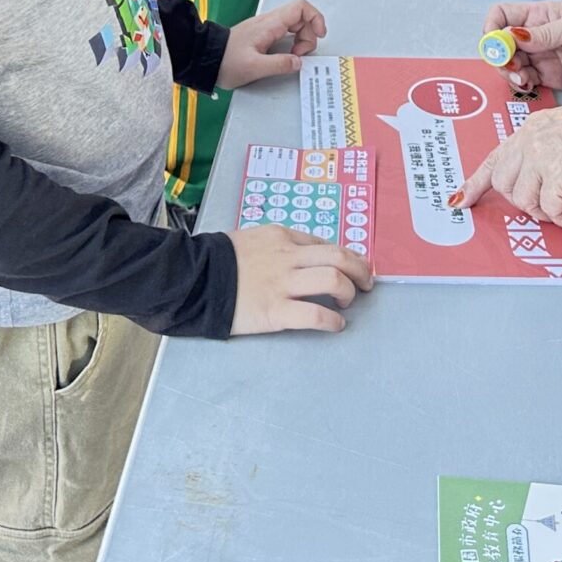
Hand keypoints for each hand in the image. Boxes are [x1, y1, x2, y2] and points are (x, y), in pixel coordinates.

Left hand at [217, 0, 325, 89]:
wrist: (205, 58)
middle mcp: (269, 22)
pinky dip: (293, 42)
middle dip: (309, 34)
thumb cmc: (225, 61)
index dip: (315, 18)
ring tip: (294, 57)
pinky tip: (287, 55)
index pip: (301, 7)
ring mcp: (266, 27)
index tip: (319, 35)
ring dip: (301, 39)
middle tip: (301, 54)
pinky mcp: (263, 35)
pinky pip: (286, 32)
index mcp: (270, 24)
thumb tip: (299, 62)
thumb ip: (279, 64)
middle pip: (301, 17)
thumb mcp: (254, 67)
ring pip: (295, 24)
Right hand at [228, 226, 373, 333]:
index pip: (324, 243)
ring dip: (349, 292)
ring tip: (348, 303)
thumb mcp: (252, 239)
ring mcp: (283, 283)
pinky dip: (333, 320)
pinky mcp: (276, 310)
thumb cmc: (220, 261)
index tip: (356, 266)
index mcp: (282, 237)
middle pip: (339, 257)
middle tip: (367, 283)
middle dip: (360, 270)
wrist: (193, 278)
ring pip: (333, 279)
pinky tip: (336, 325)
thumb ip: (277, 246)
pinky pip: (315, 314)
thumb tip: (302, 255)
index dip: (347, 255)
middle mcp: (288, 256)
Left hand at [452, 94, 561, 228]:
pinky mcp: (558, 175)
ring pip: (523, 200)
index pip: (494, 157)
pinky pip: (550, 210)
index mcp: (531, 127)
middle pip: (502, 183)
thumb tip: (536, 180)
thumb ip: (544, 148)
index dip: (474, 182)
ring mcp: (542, 156)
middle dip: (519, 202)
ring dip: (544, 214)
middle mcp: (530, 140)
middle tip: (544, 209)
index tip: (460, 200)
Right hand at [480, 0, 561, 93]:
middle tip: (511, 66)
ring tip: (522, 78)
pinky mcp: (551, 77)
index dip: (492, 28)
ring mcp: (543, 57)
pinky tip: (529, 85)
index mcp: (540, 16)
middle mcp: (537, 36)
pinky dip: (521, 85)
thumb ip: (545, 33)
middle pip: (501, 44)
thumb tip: (514, 35)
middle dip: (499, 56)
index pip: (502, 16)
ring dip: (509, 73)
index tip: (496, 44)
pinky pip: (526, 81)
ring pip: (511, 65)